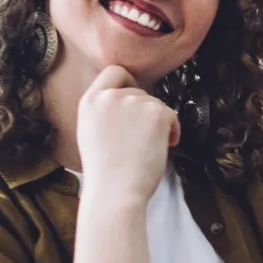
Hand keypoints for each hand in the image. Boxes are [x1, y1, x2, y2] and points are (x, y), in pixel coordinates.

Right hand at [75, 64, 179, 202]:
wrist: (115, 191)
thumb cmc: (106, 171)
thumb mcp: (92, 131)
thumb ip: (104, 111)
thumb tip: (127, 99)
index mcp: (89, 100)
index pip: (114, 71)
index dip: (128, 83)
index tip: (134, 101)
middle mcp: (109, 96)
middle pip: (139, 91)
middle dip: (145, 112)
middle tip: (142, 137)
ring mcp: (133, 102)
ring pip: (156, 103)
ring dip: (159, 123)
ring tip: (149, 147)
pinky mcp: (156, 112)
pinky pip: (172, 114)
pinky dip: (173, 129)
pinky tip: (165, 145)